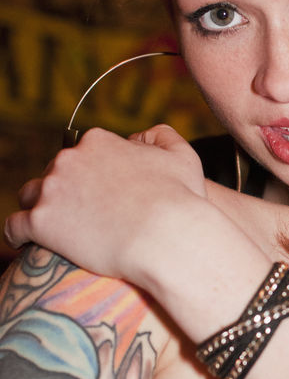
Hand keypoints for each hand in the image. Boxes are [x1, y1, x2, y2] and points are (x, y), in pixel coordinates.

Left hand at [4, 126, 207, 282]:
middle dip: (64, 190)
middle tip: (82, 215)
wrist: (167, 238)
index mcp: (97, 142)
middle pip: (54, 172)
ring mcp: (52, 190)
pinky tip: (25, 242)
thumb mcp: (182, 156)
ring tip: (53, 227)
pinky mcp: (41, 223)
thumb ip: (161, 135)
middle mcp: (69, 160)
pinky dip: (18, 234)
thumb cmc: (180, 201)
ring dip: (40, 208)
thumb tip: (138, 136)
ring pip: (31, 195)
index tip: (99, 194)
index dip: (89, 175)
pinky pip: (14, 227)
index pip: (81, 154)